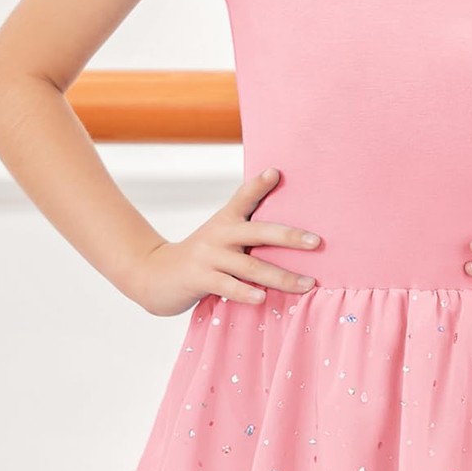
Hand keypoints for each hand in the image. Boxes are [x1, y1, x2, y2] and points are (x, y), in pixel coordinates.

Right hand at [131, 167, 322, 315]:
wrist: (155, 274)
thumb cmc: (201, 257)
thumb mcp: (220, 235)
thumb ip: (247, 228)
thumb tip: (285, 225)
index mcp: (226, 220)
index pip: (244, 197)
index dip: (259, 184)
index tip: (277, 172)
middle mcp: (219, 234)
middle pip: (258, 232)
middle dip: (289, 237)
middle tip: (316, 242)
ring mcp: (209, 257)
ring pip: (250, 266)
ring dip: (281, 277)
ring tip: (307, 284)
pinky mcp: (199, 279)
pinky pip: (227, 286)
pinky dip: (246, 292)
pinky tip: (263, 298)